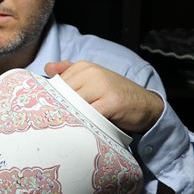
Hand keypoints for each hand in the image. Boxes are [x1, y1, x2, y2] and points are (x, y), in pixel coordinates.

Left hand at [44, 60, 163, 133]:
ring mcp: (102, 87)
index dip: (52, 98)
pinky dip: (83, 121)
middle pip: (62, 93)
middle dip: (59, 107)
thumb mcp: (92, 80)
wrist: (145, 104)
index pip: (56, 83)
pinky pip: (88, 114)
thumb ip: (70, 72)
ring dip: (70, 115)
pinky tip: (83, 127)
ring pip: (73, 103)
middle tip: (58, 120)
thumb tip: (48, 68)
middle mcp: (92, 73)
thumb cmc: (114, 94)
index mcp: (84, 67)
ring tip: (70, 125)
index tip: (51, 109)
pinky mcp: (111, 102)